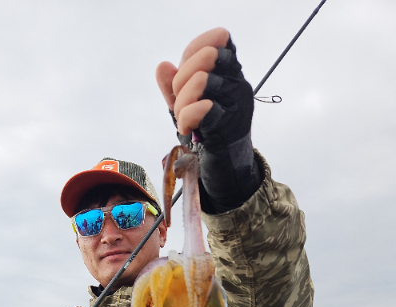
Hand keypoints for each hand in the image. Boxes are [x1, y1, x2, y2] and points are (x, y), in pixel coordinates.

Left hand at [156, 30, 260, 212]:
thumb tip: (162, 66)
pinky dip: (186, 118)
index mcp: (232, 73)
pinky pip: (201, 109)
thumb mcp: (187, 106)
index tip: (184, 77)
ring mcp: (236, 104)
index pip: (217, 38)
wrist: (226, 171)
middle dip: (182, 79)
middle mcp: (239, 83)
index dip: (193, 53)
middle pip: (207, 55)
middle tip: (179, 103)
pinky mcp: (228, 127)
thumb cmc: (209, 135)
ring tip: (182, 119)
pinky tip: (186, 129)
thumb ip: (174, 86)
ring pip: (201, 80)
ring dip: (182, 102)